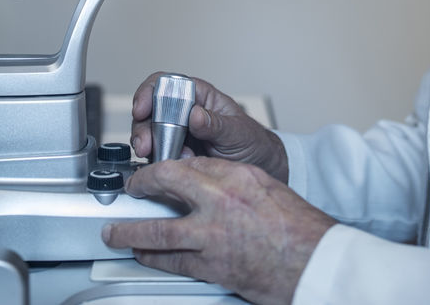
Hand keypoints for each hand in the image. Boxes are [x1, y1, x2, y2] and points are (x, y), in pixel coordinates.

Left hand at [102, 157, 335, 304]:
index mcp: (233, 175)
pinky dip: (153, 258)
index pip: (186, 163)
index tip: (154, 172)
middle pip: (163, 184)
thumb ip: (231, 180)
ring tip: (116, 233)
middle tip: (129, 190)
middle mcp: (218, 200)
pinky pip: (172, 260)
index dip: (163, 167)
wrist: (313, 260)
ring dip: (130, 232)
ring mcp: (210, 235)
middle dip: (139, 186)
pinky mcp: (211, 266)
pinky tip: (144, 256)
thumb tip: (204, 181)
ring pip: (156, 230)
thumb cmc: (298, 226)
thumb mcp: (264, 186)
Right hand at [129, 72, 287, 181]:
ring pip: (149, 133)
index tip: (142, 109)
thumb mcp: (238, 132)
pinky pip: (156, 155)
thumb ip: (217, 124)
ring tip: (158, 158)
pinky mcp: (174, 154)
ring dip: (147, 145)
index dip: (149, 92)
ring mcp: (177, 134)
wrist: (260, 168)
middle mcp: (184, 112)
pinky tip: (166, 167)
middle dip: (143, 127)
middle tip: (145, 145)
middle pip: (150, 110)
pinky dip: (156, 162)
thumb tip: (195, 114)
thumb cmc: (252, 143)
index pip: (166, 84)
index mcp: (199, 97)